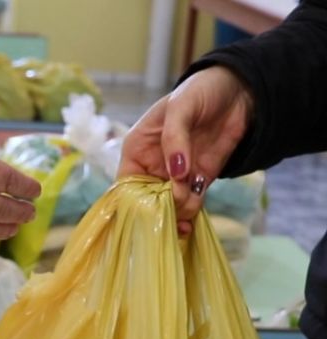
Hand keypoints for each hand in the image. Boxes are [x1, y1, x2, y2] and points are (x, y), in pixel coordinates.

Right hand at [118, 66, 253, 234]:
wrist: (240, 88)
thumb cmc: (201, 90)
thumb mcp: (181, 107)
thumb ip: (174, 139)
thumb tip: (176, 173)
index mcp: (137, 149)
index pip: (126, 183)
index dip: (133, 199)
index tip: (148, 208)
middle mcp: (152, 166)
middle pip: (147, 200)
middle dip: (159, 209)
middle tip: (176, 206)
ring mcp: (176, 175)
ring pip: (169, 205)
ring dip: (177, 213)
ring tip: (189, 208)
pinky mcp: (199, 180)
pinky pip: (191, 203)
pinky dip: (191, 214)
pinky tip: (191, 222)